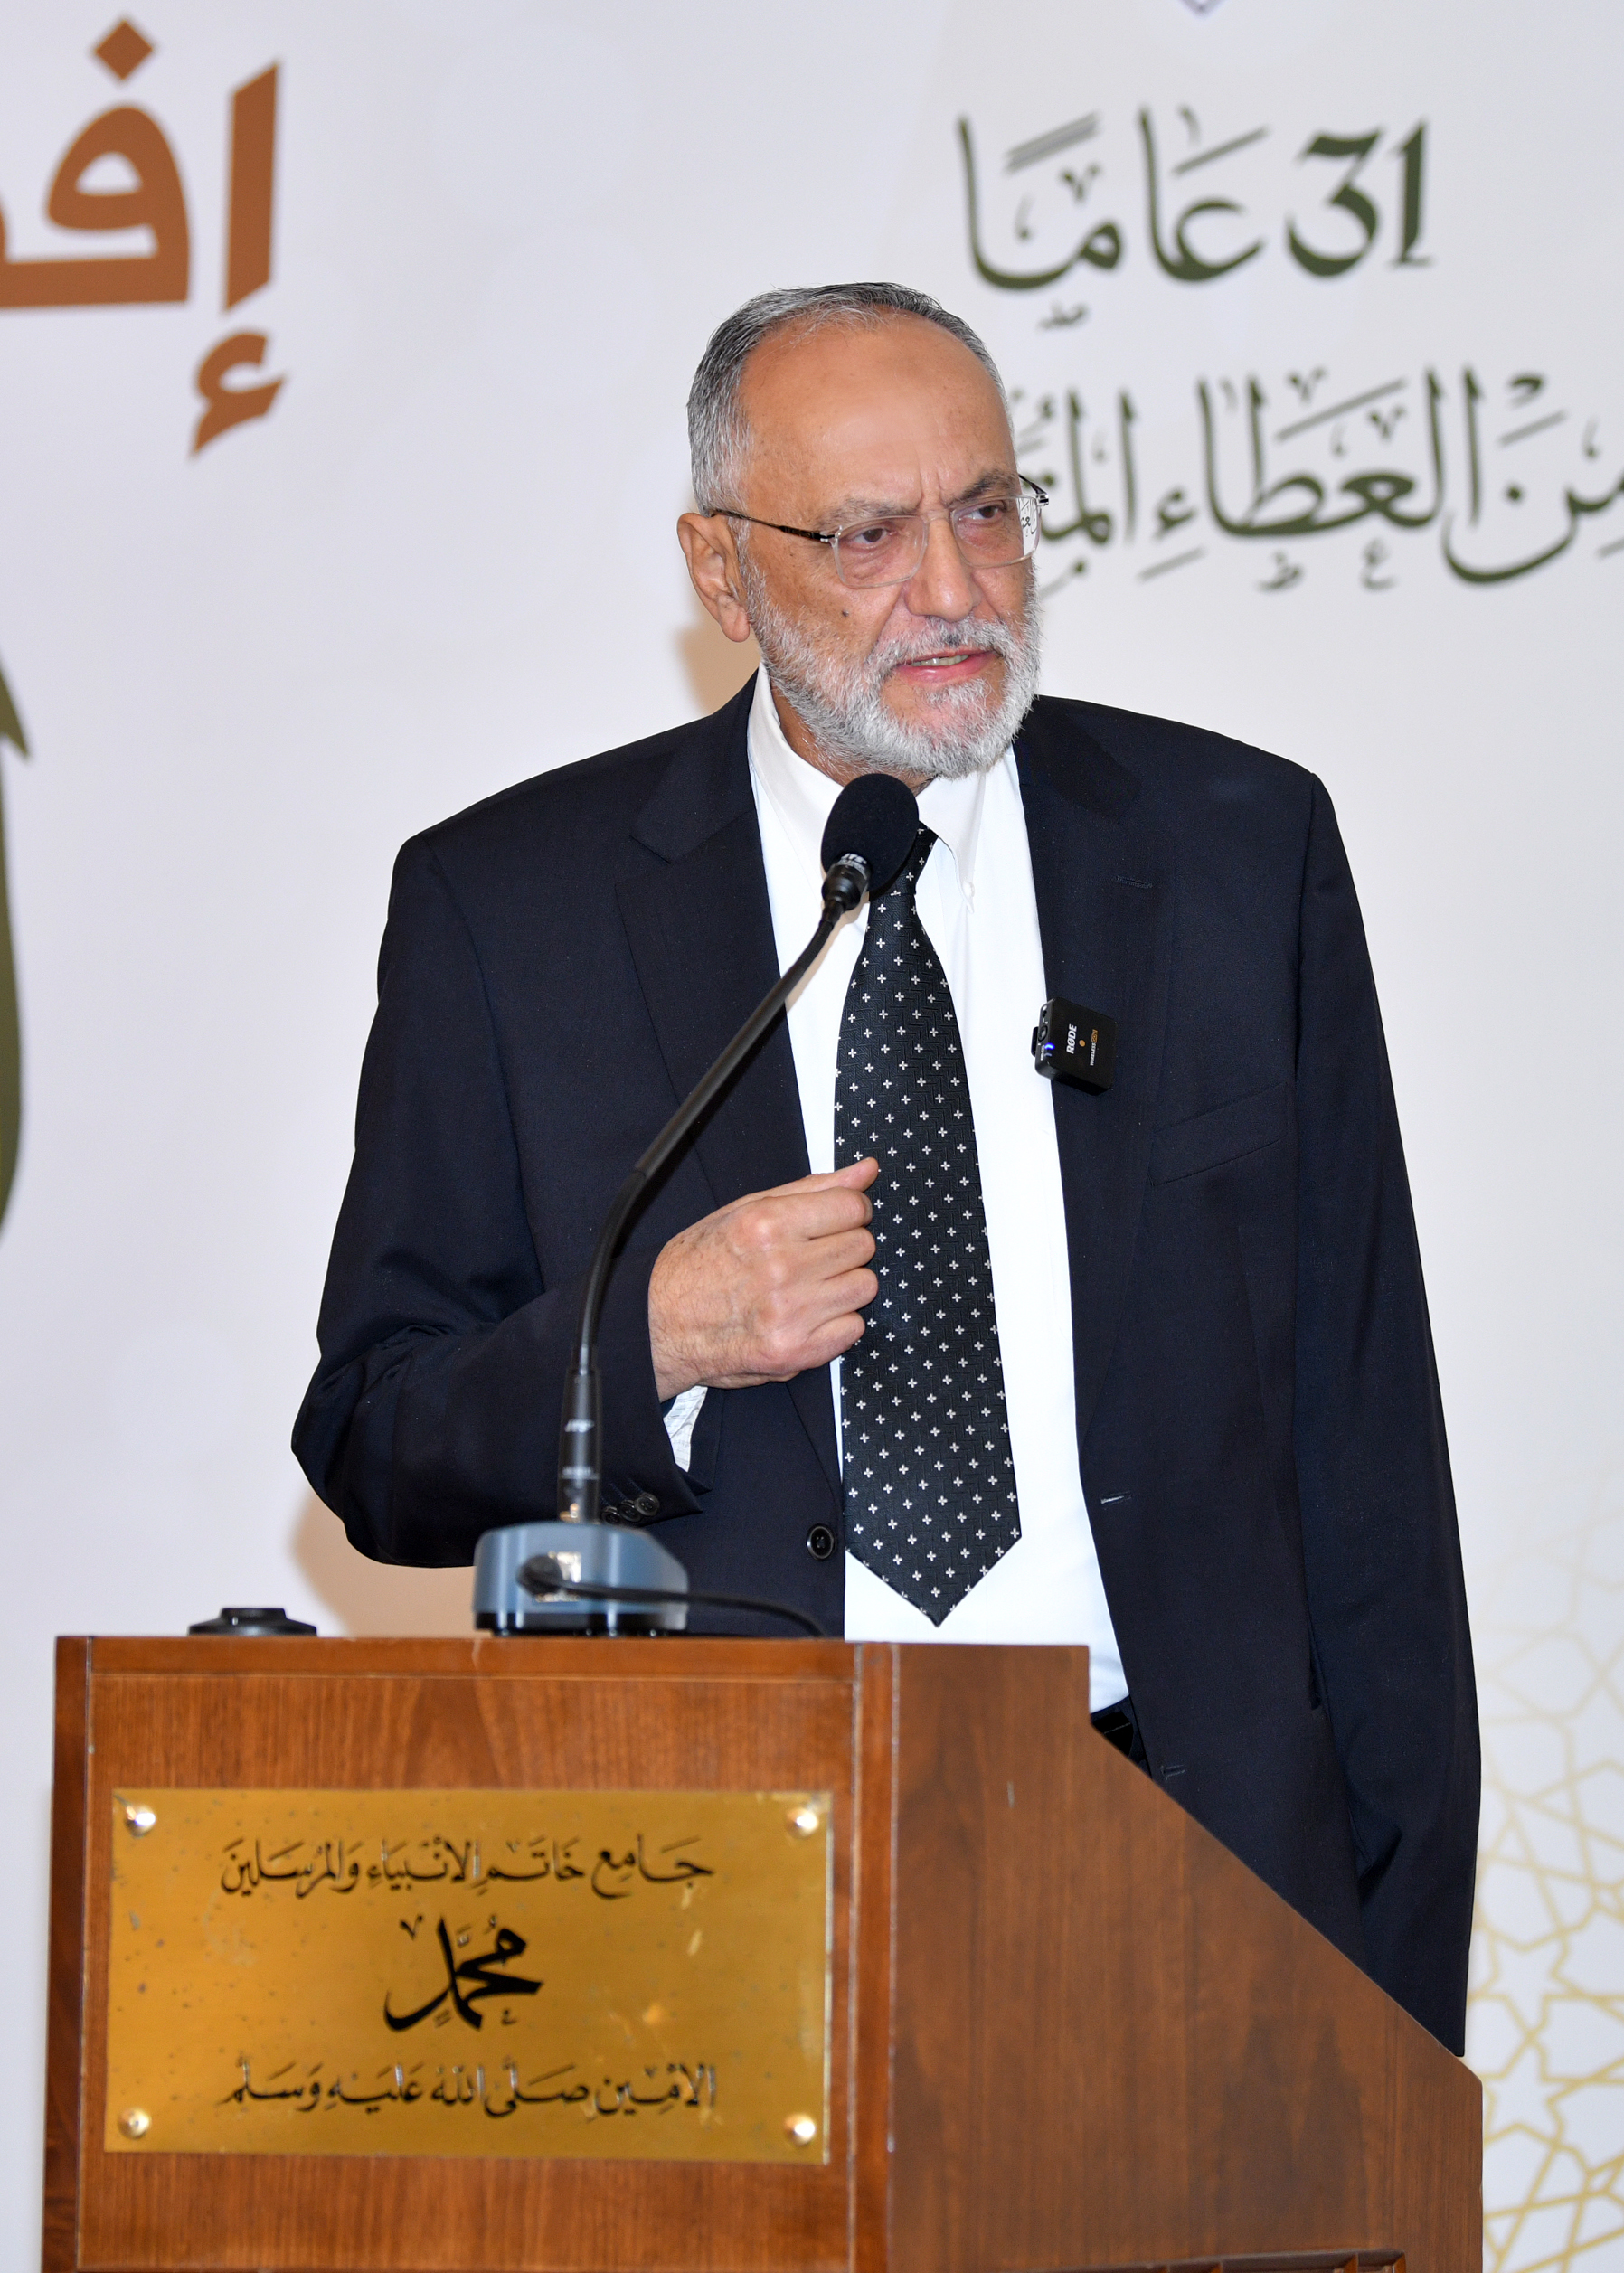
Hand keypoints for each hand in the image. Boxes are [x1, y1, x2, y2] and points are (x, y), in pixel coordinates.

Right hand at [648, 1159, 879, 1399]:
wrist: (658, 1324)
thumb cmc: (697, 1265)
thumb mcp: (746, 1210)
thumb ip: (812, 1189)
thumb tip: (867, 1170)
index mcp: (767, 1225)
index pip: (853, 1206)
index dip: (849, 1211)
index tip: (835, 1220)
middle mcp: (781, 1268)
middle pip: (862, 1246)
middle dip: (843, 1247)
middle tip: (811, 1256)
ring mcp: (790, 1314)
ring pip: (864, 1287)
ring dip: (843, 1286)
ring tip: (808, 1287)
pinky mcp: (794, 1352)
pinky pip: (853, 1330)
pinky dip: (836, 1324)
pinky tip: (806, 1316)